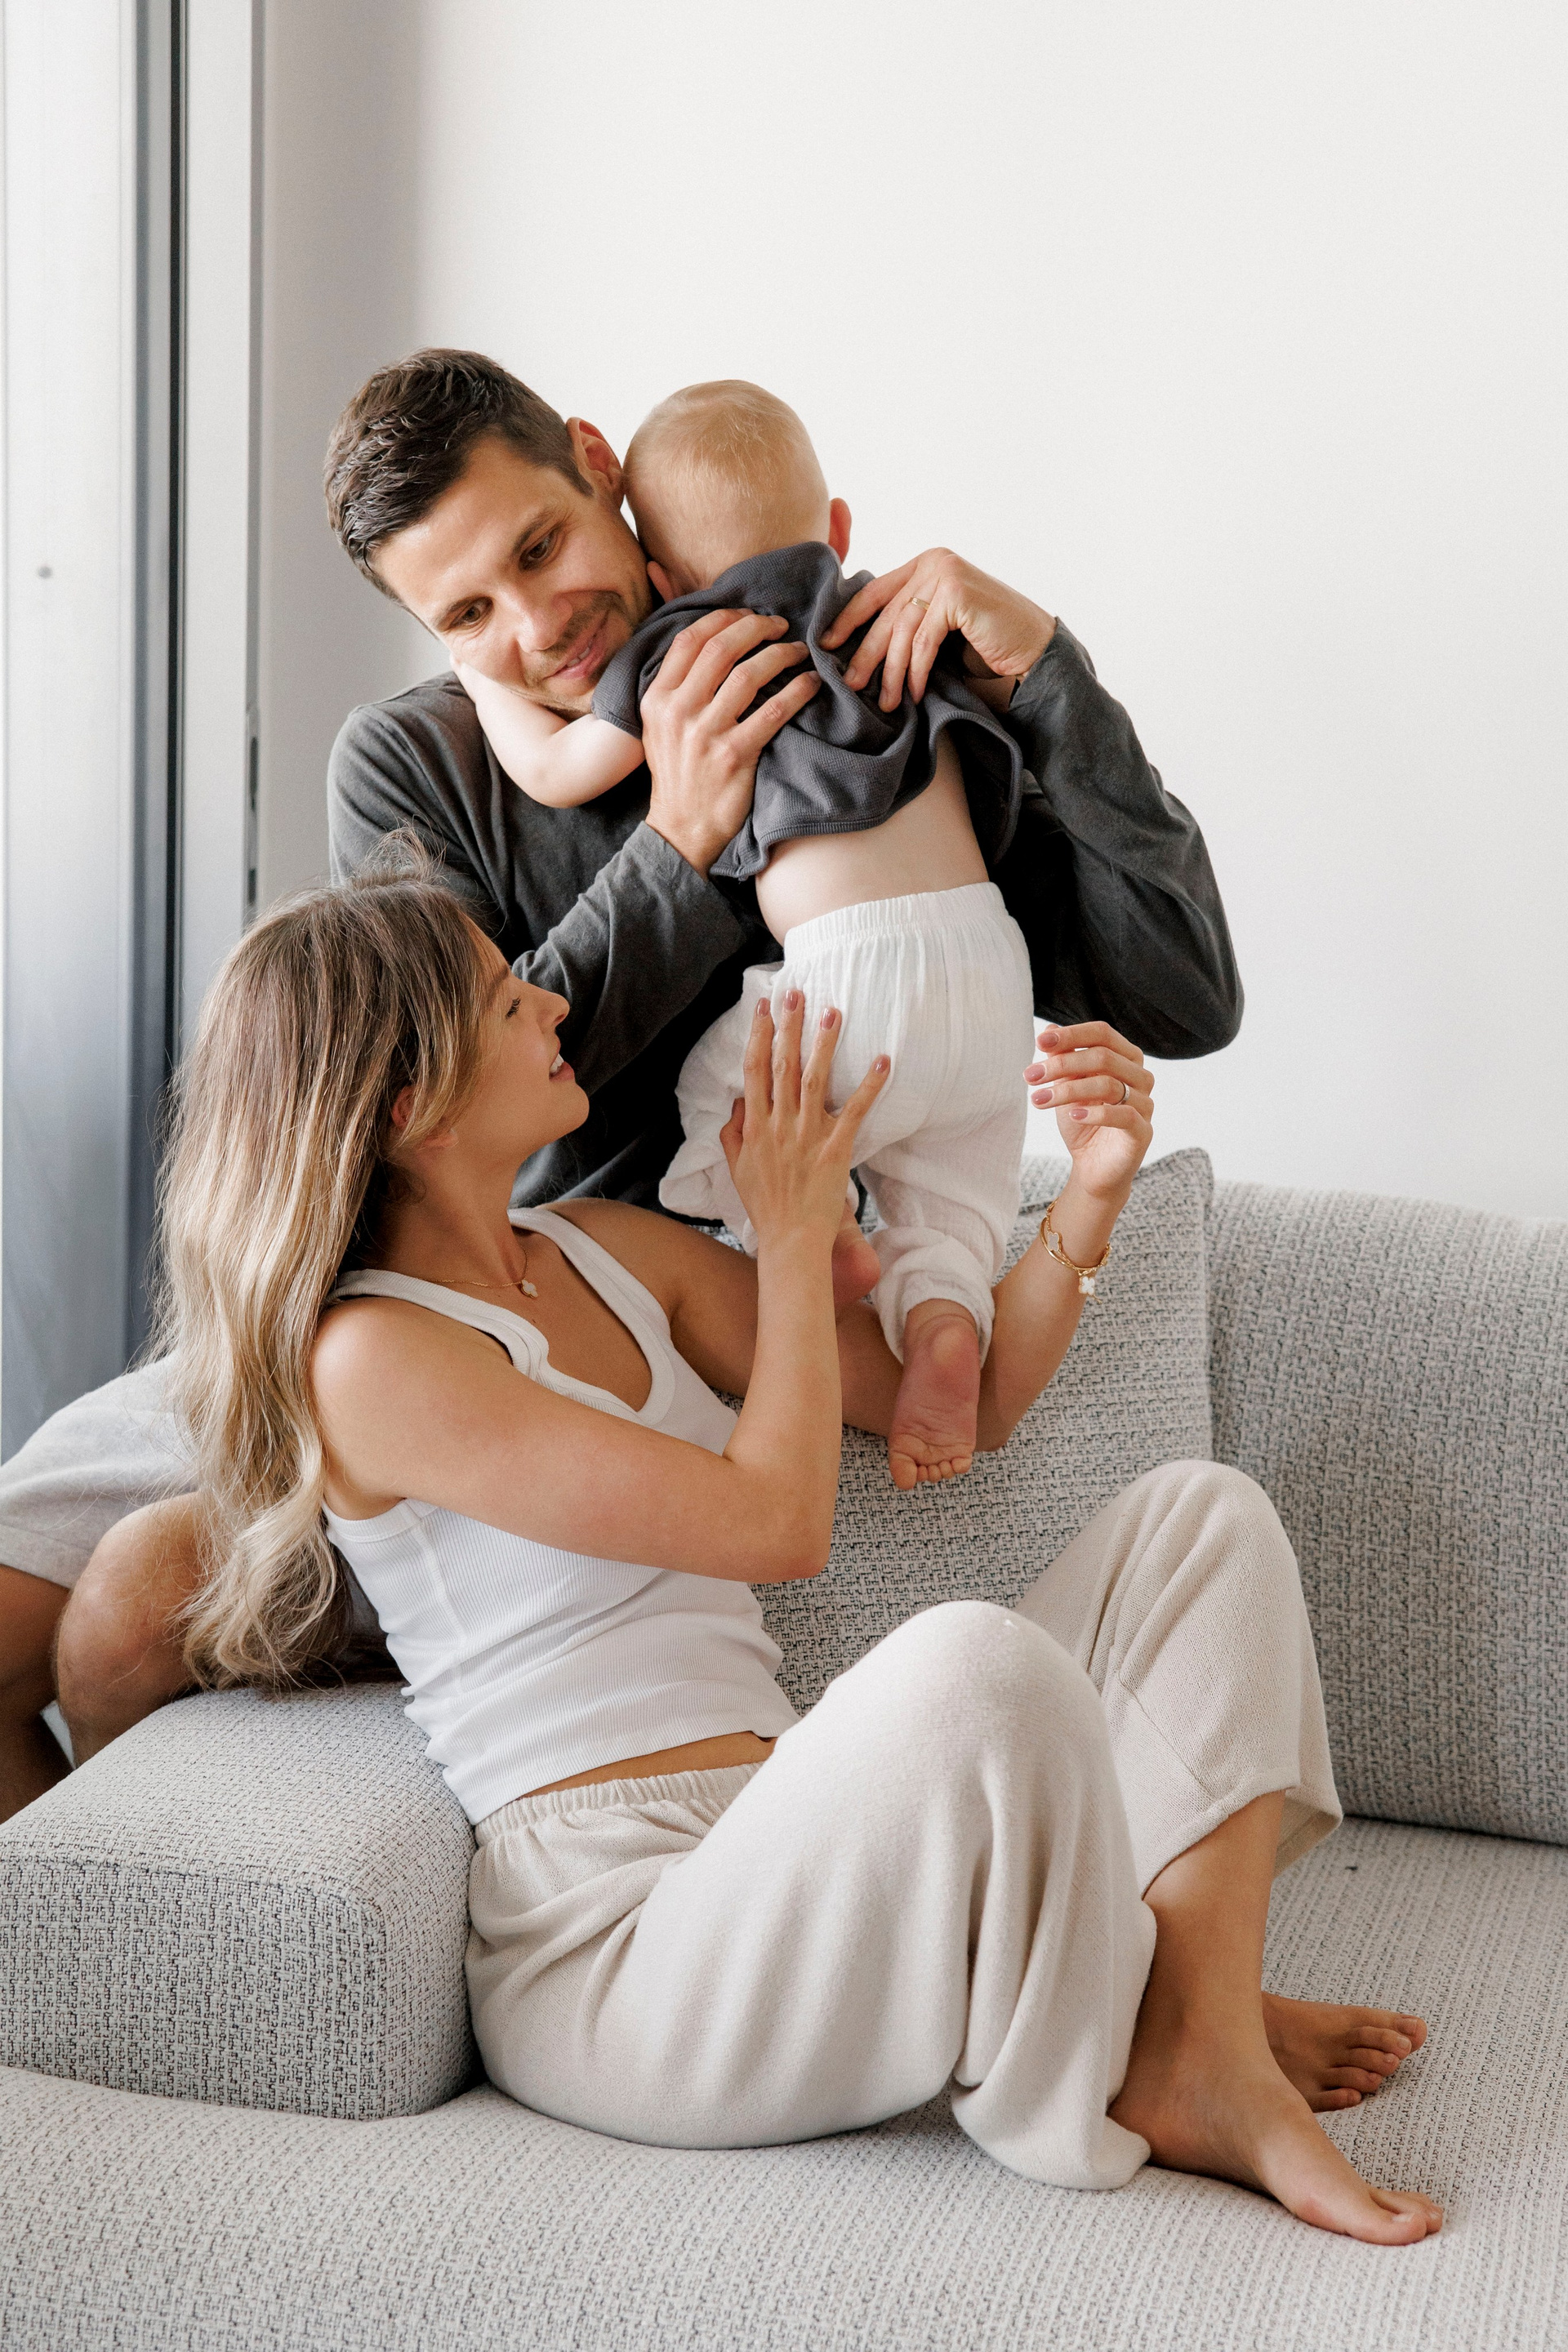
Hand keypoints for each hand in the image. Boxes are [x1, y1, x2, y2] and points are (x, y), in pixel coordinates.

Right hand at [640, 609, 819, 874]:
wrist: (681, 829)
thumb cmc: (677, 774)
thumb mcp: (659, 726)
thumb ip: (676, 687)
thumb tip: (710, 643)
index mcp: (656, 698)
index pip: (690, 640)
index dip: (724, 619)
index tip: (749, 616)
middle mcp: (677, 711)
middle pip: (721, 649)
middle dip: (757, 628)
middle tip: (781, 626)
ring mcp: (705, 733)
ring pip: (749, 674)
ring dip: (781, 654)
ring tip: (799, 652)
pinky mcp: (734, 756)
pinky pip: (773, 711)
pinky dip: (797, 691)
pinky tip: (810, 684)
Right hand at [720, 993, 888, 1249]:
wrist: (790, 1239)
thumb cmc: (765, 1204)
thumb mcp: (737, 1167)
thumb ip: (733, 1132)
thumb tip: (738, 1101)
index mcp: (755, 1126)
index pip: (754, 1069)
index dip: (759, 1034)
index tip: (763, 1007)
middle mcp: (779, 1124)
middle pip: (783, 1065)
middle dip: (790, 1026)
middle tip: (797, 993)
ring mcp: (807, 1135)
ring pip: (815, 1079)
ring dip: (824, 1043)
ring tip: (832, 1011)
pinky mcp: (836, 1148)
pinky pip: (855, 1110)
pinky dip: (870, 1084)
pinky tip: (882, 1059)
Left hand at [820, 549, 1055, 710]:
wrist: (1035, 648)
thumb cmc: (987, 642)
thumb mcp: (939, 624)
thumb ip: (910, 619)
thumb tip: (858, 644)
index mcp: (924, 563)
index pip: (875, 591)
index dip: (847, 619)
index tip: (825, 644)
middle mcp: (933, 561)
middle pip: (886, 613)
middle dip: (865, 653)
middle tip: (850, 684)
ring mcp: (945, 573)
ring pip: (902, 629)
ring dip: (892, 671)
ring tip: (886, 701)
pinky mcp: (957, 594)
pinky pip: (924, 641)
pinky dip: (918, 671)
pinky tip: (915, 694)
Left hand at [1025, 1020, 1152, 1204]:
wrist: (1092, 1167)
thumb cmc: (1081, 1121)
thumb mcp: (1066, 1087)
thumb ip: (1062, 1060)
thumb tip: (1048, 1030)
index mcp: (1125, 1058)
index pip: (1102, 1034)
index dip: (1072, 1035)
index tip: (1040, 1042)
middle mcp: (1140, 1076)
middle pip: (1103, 1057)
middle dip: (1062, 1065)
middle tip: (1030, 1077)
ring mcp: (1145, 1103)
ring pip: (1108, 1084)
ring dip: (1067, 1090)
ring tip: (1039, 1099)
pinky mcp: (1143, 1131)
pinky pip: (1123, 1115)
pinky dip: (1095, 1113)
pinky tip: (1072, 1115)